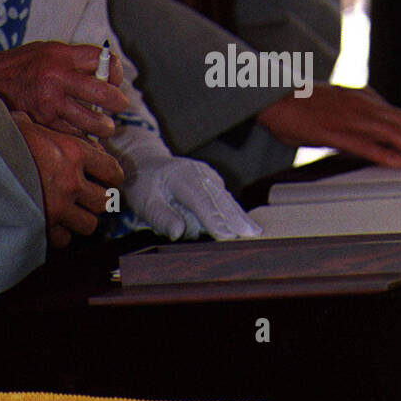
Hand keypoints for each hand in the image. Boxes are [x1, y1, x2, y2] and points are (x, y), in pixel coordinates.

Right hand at [0, 40, 127, 136]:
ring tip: (104, 125)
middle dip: (118, 101)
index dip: (115, 70)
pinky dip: (85, 138)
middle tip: (119, 105)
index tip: (114, 78)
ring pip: (93, 121)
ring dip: (104, 125)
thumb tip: (107, 74)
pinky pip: (75, 135)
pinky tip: (86, 136)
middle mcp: (57, 78)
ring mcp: (51, 103)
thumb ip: (76, 61)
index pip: (102, 60)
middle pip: (104, 92)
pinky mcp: (44, 123)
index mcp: (60, 56)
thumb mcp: (49, 51)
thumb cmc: (23, 65)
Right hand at [13, 112, 123, 247]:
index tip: (108, 178)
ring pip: (89, 224)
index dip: (112, 176)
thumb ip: (47, 129)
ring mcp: (58, 207)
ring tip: (71, 211)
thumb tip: (53, 130)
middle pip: (105, 201)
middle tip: (89, 195)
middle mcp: (71, 181)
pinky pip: (65, 238)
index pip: (112, 170)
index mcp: (73, 152)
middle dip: (98, 199)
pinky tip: (53, 223)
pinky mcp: (43, 227)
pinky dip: (61, 233)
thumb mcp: (25, 123)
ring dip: (81, 218)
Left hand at [110, 130, 259, 240]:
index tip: (226, 235)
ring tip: (255, 234)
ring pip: (226, 198)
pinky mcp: (213, 183)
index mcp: (179, 176)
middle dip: (234, 218)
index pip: (199, 199)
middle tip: (251, 237)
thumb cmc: (144, 186)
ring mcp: (208, 176)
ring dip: (239, 216)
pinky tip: (248, 227)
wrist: (146, 164)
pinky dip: (235, 212)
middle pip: (219, 198)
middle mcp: (198, 172)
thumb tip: (178, 232)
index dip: (214, 219)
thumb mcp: (144, 203)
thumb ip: (161, 217)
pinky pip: (225, 199)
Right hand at [257, 83, 400, 166]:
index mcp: (364, 98)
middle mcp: (362, 105)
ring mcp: (348, 117)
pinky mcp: (332, 130)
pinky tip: (396, 163)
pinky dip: (383, 154)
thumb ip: (361, 111)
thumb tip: (380, 128)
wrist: (274, 96)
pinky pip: (363, 143)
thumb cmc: (302, 103)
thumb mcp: (338, 102)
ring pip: (392, 132)